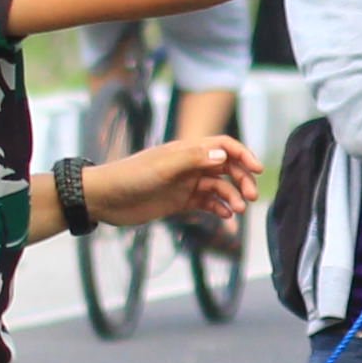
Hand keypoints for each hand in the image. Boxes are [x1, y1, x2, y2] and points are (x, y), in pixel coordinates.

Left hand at [88, 133, 261, 227]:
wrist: (104, 199)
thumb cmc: (130, 177)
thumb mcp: (162, 167)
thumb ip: (193, 159)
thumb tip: (224, 156)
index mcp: (186, 150)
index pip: (223, 146)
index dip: (243, 154)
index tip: (257, 170)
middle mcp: (189, 165)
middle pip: (226, 168)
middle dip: (242, 180)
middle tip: (250, 197)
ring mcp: (185, 183)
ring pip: (219, 187)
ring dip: (232, 197)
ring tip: (238, 211)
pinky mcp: (179, 201)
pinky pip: (206, 203)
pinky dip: (219, 208)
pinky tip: (225, 216)